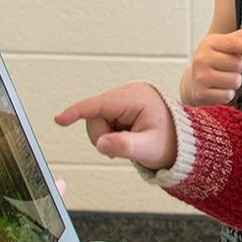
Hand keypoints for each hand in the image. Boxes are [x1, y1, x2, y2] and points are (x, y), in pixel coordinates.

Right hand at [55, 82, 178, 170]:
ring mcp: (125, 98)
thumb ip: (124, 146)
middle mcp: (129, 93)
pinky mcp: (122, 105)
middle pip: (95, 115)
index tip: (59, 120)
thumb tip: (101, 144)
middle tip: (120, 149)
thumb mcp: (149, 149)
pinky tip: (124, 137)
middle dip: (102, 135)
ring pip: (96, 119)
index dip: (77, 112)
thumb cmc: (170, 143)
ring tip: (126, 142)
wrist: (183, 142)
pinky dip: (110, 132)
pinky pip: (103, 119)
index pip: (100, 105)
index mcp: (137, 98)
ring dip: (106, 135)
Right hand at [180, 29, 241, 104]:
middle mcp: (202, 58)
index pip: (235, 44)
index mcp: (210, 43)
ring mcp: (201, 76)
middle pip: (237, 64)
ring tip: (224, 78)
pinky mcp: (201, 93)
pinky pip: (227, 95)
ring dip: (235, 81)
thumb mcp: (223, 45)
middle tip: (229, 68)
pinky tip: (219, 89)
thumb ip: (240, 38)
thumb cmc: (213, 61)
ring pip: (235, 81)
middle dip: (239, 68)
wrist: (192, 82)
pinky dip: (228, 93)